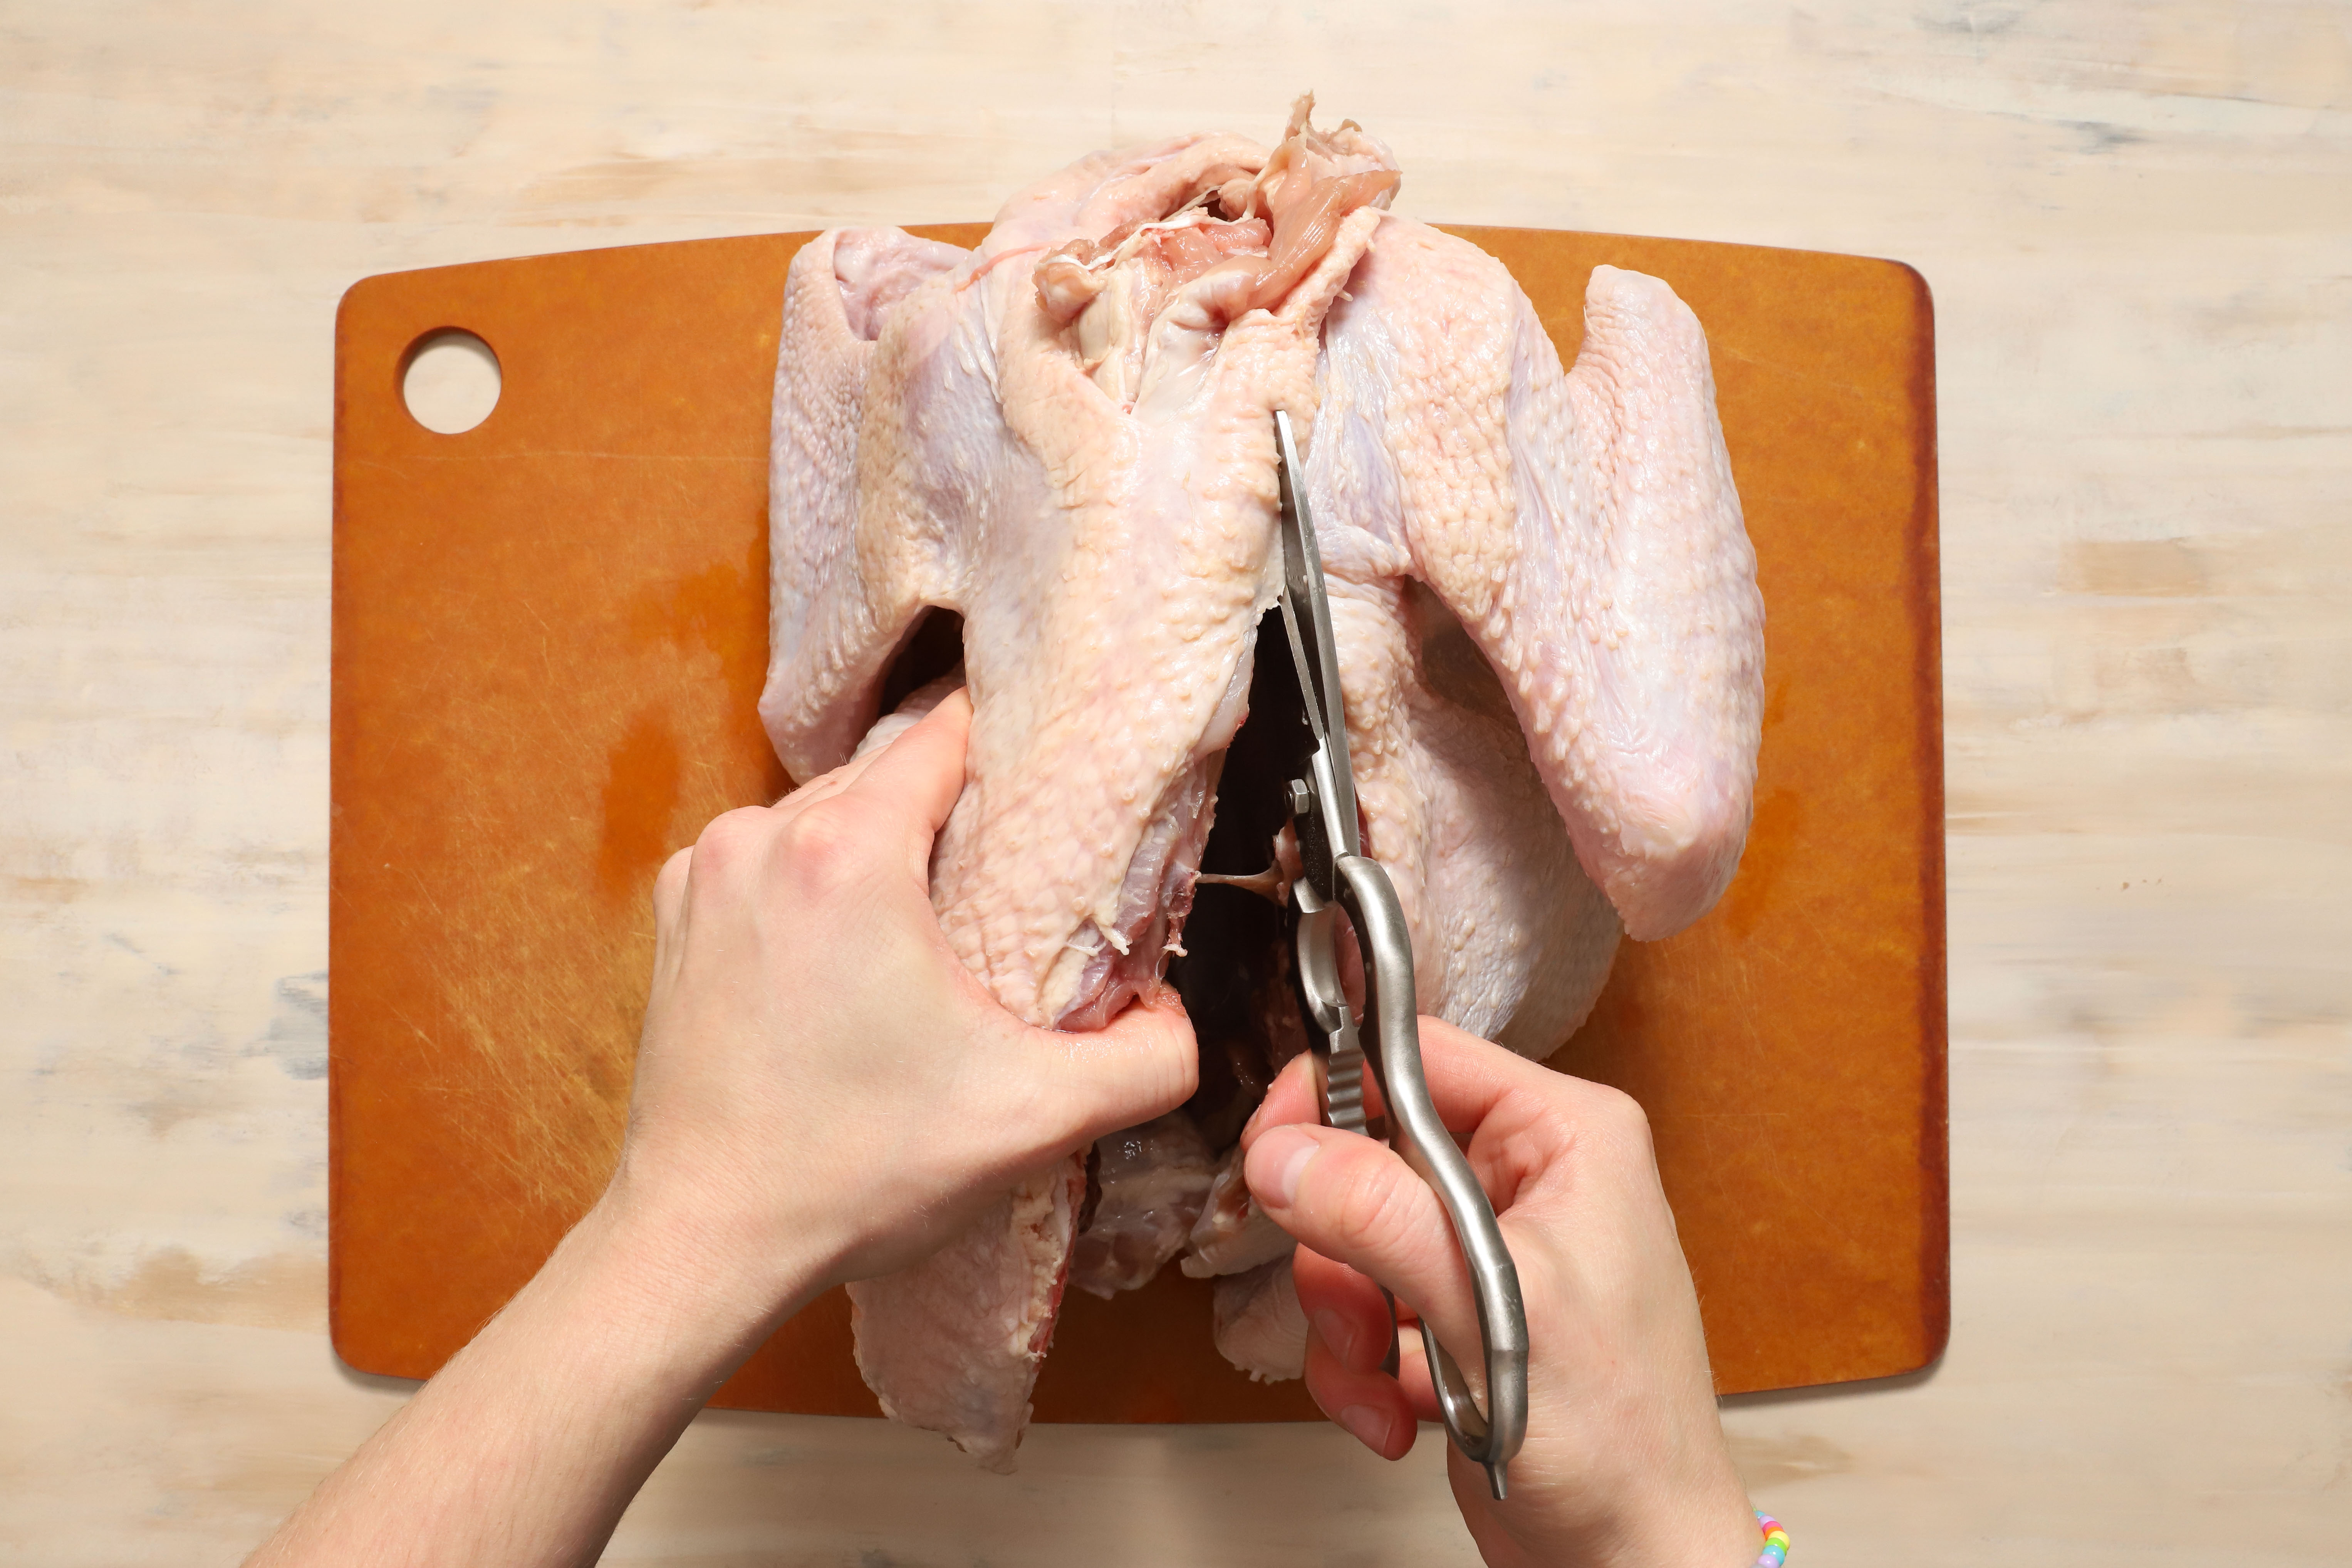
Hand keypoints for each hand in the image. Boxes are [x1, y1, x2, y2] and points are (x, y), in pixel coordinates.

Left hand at [609, 688, 1197, 1310]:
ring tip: (930, 926)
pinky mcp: (677, 916)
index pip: (945, 733)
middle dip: (949, 813)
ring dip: (879, 852)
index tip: (1046, 792)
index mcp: (846, 851)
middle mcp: (762, 838)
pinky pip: (770, 862)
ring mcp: (707, 874)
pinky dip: (814, 887)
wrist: (705, 1240)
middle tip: (1005, 879)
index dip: (1006, 752)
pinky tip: (849, 958)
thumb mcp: (1033, 1118)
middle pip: (886, 773)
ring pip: (825, 816)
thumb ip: (1145, 1062)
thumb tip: (1174, 1019)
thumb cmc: (853, 1172)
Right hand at [1241, 1019, 1759, 1567]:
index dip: (1331, 1095)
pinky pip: (1359, 1307)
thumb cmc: (1621, 1441)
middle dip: (1342, 1250)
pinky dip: (1358, 1368)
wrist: (1636, 1563)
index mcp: (1564, 1134)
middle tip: (1357, 1310)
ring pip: (1350, 1238)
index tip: (1274, 1157)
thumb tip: (1285, 1153)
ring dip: (1345, 1322)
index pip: (1415, 1054)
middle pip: (1367, 1153)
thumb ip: (1383, 1219)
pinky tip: (1396, 1414)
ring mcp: (1488, 1249)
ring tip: (1384, 1381)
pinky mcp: (1455, 1313)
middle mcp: (1526, 1178)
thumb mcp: (1493, 1307)